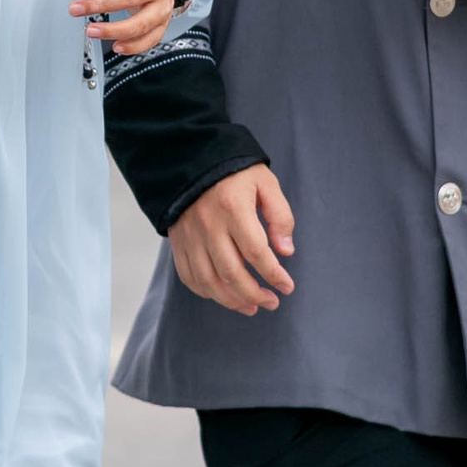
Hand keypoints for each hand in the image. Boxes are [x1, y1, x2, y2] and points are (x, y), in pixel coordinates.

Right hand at [166, 165, 296, 315]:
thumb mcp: (265, 183)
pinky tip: (224, 295)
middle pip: (232, 273)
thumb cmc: (234, 172)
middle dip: (255, 294)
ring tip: (252, 306)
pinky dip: (207, 292)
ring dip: (232, 301)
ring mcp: (190, 237)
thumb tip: (286, 251)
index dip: (274, 275)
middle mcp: (209, 226)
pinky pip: (189, 277)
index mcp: (233, 209)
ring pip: (209, 281)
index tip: (287, 287)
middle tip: (272, 302)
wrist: (190, 160)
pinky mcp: (179, 242)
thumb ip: (279, 216)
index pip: (256, 252)